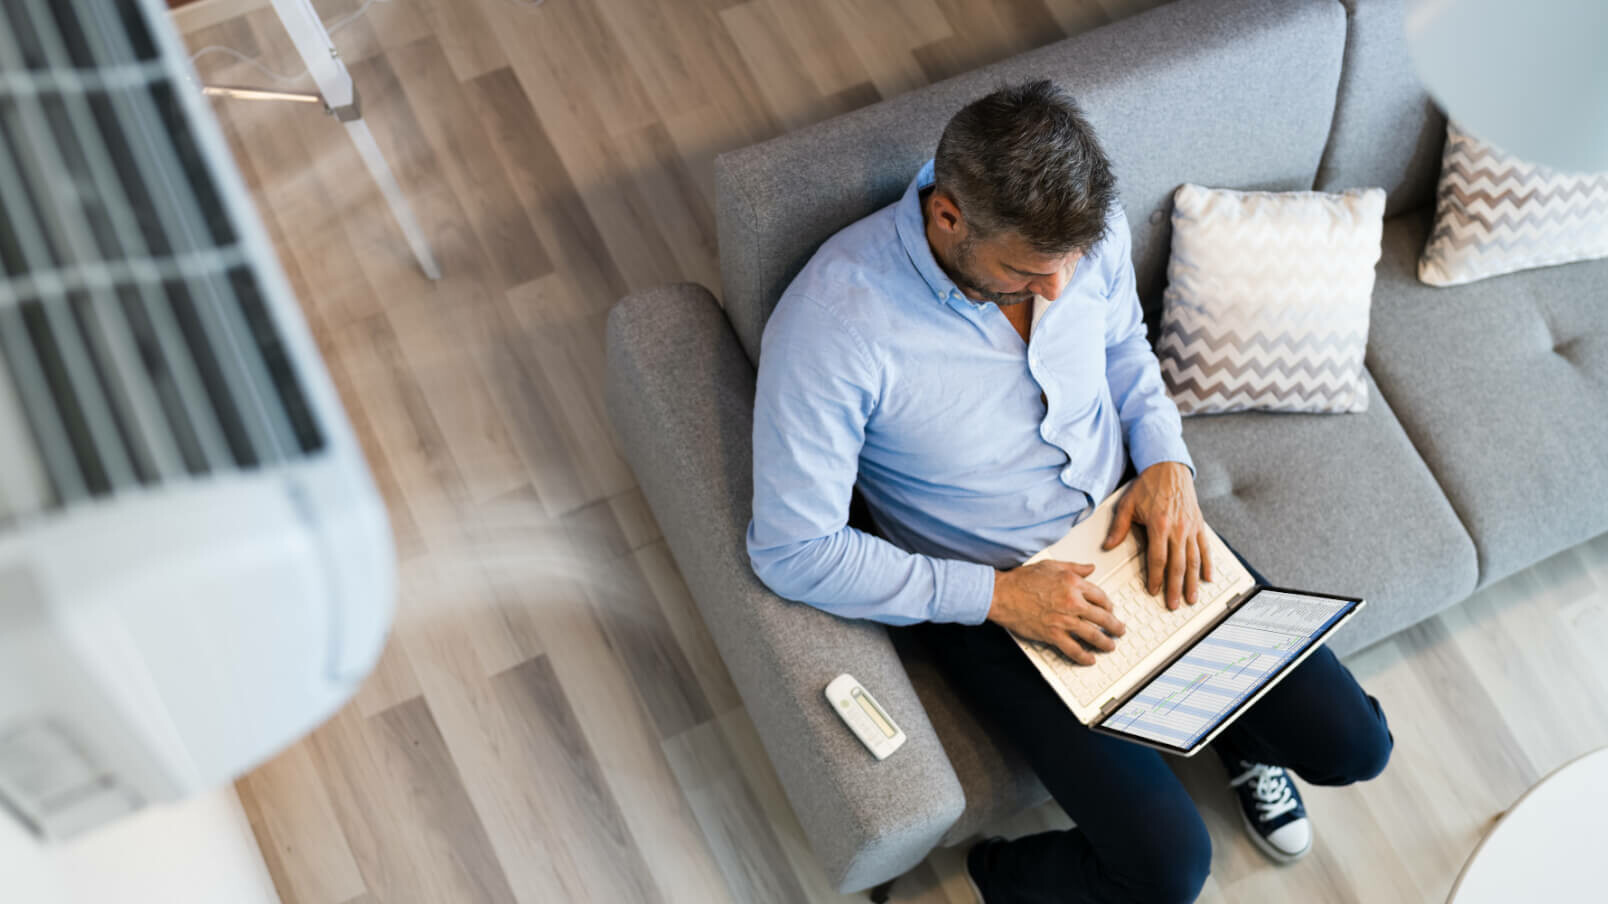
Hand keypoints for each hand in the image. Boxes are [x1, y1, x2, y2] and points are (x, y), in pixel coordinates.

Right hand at [987, 561, 1126, 665]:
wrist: (1003, 594)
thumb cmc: (1022, 580)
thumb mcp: (1051, 566)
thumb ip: (1074, 567)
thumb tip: (1090, 568)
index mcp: (1073, 583)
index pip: (1101, 596)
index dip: (1109, 605)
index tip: (1110, 610)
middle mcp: (1072, 602)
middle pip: (1103, 617)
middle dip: (1114, 626)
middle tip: (1119, 630)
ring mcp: (1064, 620)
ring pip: (1093, 635)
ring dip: (1105, 642)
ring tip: (1110, 646)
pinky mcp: (1053, 634)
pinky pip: (1074, 649)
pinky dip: (1084, 656)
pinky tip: (1089, 659)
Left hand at [1101, 461, 1214, 610]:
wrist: (1169, 467)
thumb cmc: (1148, 485)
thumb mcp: (1127, 503)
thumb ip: (1119, 527)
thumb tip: (1108, 546)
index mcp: (1159, 525)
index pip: (1158, 559)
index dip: (1155, 577)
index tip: (1153, 591)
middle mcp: (1178, 529)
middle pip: (1178, 565)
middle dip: (1176, 588)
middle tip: (1173, 605)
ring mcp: (1191, 528)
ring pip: (1194, 560)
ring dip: (1193, 582)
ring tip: (1191, 598)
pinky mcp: (1199, 525)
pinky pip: (1205, 548)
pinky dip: (1208, 564)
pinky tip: (1207, 578)